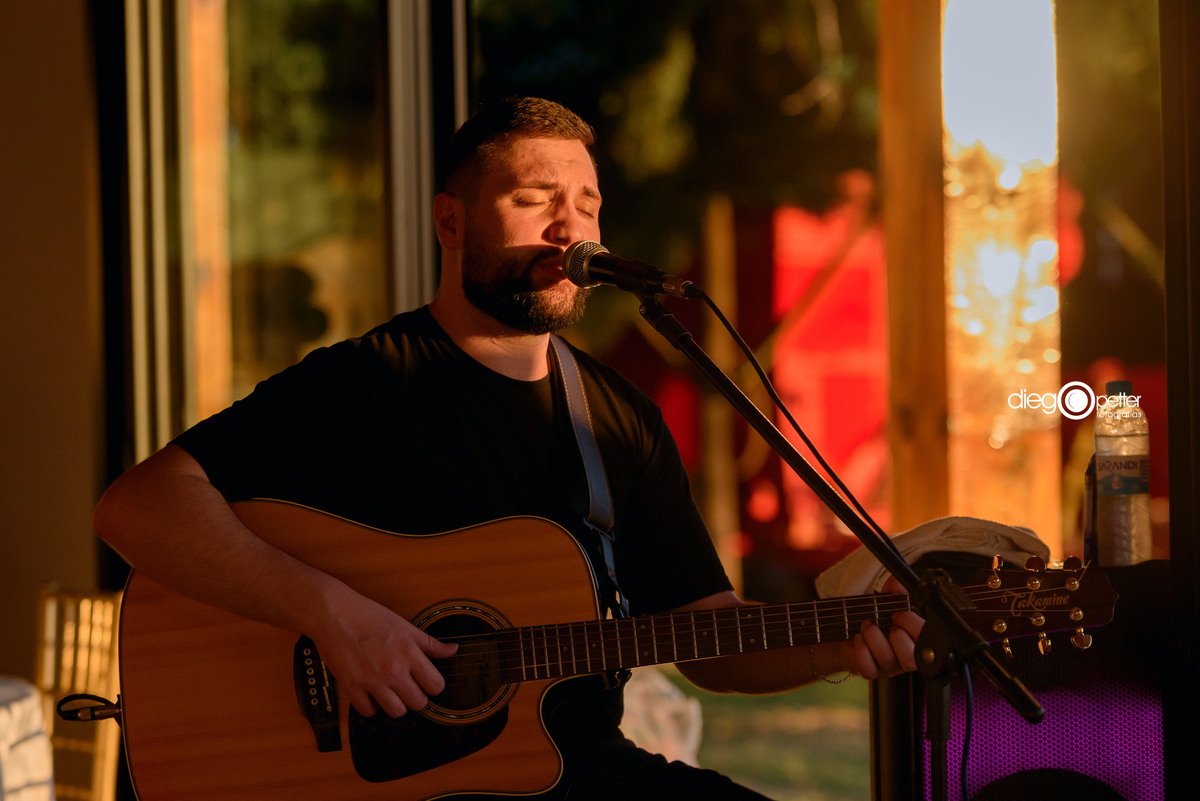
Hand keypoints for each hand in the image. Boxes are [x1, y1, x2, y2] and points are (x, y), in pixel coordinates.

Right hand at [310, 585, 457, 717]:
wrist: (333, 614)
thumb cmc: (368, 616)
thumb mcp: (404, 626)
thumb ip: (430, 643)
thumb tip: (453, 650)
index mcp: (409, 653)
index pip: (436, 686)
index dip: (434, 685)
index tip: (427, 681)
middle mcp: (393, 670)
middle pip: (419, 703)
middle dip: (416, 696)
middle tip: (409, 686)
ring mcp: (371, 681)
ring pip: (396, 712)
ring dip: (396, 704)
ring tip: (391, 691)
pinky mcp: (351, 687)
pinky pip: (368, 712)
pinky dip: (372, 706)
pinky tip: (372, 693)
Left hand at [834, 576, 924, 679]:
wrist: (850, 635)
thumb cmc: (875, 621)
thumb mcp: (886, 603)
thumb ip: (894, 592)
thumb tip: (897, 582)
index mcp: (916, 642)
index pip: (928, 641)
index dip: (914, 625)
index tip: (899, 613)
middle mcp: (905, 658)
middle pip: (911, 658)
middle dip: (898, 635)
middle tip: (888, 622)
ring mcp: (888, 668)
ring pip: (887, 658)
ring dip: (874, 636)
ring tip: (867, 625)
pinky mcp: (870, 672)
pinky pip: (869, 668)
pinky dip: (861, 650)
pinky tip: (859, 638)